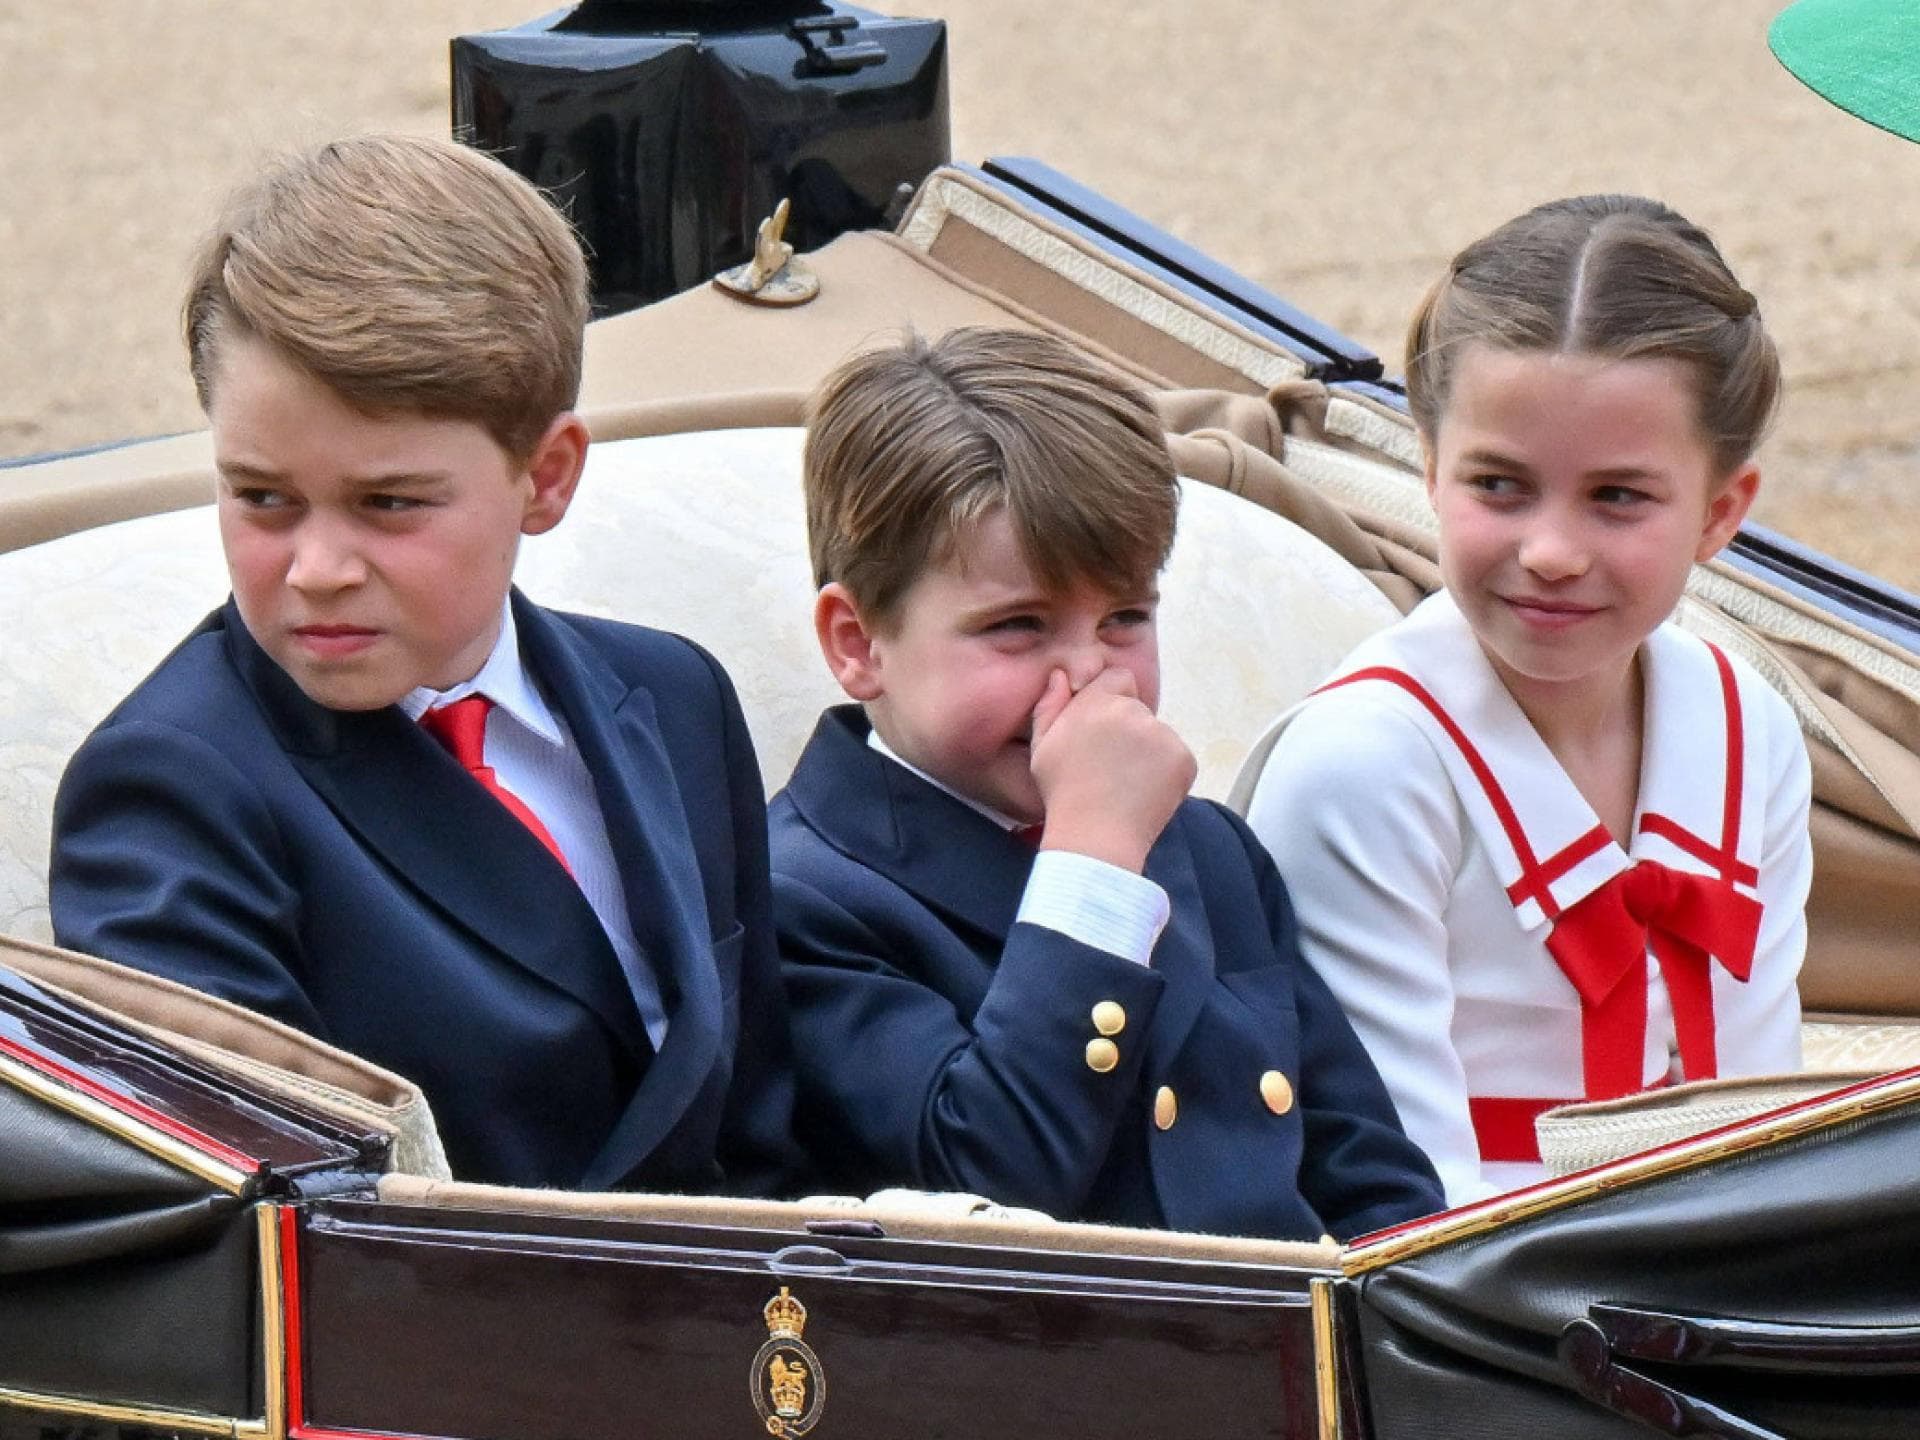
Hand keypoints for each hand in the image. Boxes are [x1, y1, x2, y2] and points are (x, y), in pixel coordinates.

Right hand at [1028, 667, 1195, 872]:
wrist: (1096, 838)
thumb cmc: (1063, 794)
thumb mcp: (1042, 747)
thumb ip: (1050, 704)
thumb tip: (1061, 675)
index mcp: (1097, 703)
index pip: (1119, 678)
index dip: (1112, 700)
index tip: (1103, 729)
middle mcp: (1132, 712)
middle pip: (1137, 709)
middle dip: (1128, 730)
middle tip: (1111, 766)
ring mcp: (1162, 735)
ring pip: (1158, 735)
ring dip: (1147, 752)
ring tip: (1126, 785)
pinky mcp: (1183, 758)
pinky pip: (1176, 757)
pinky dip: (1166, 773)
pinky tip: (1144, 794)